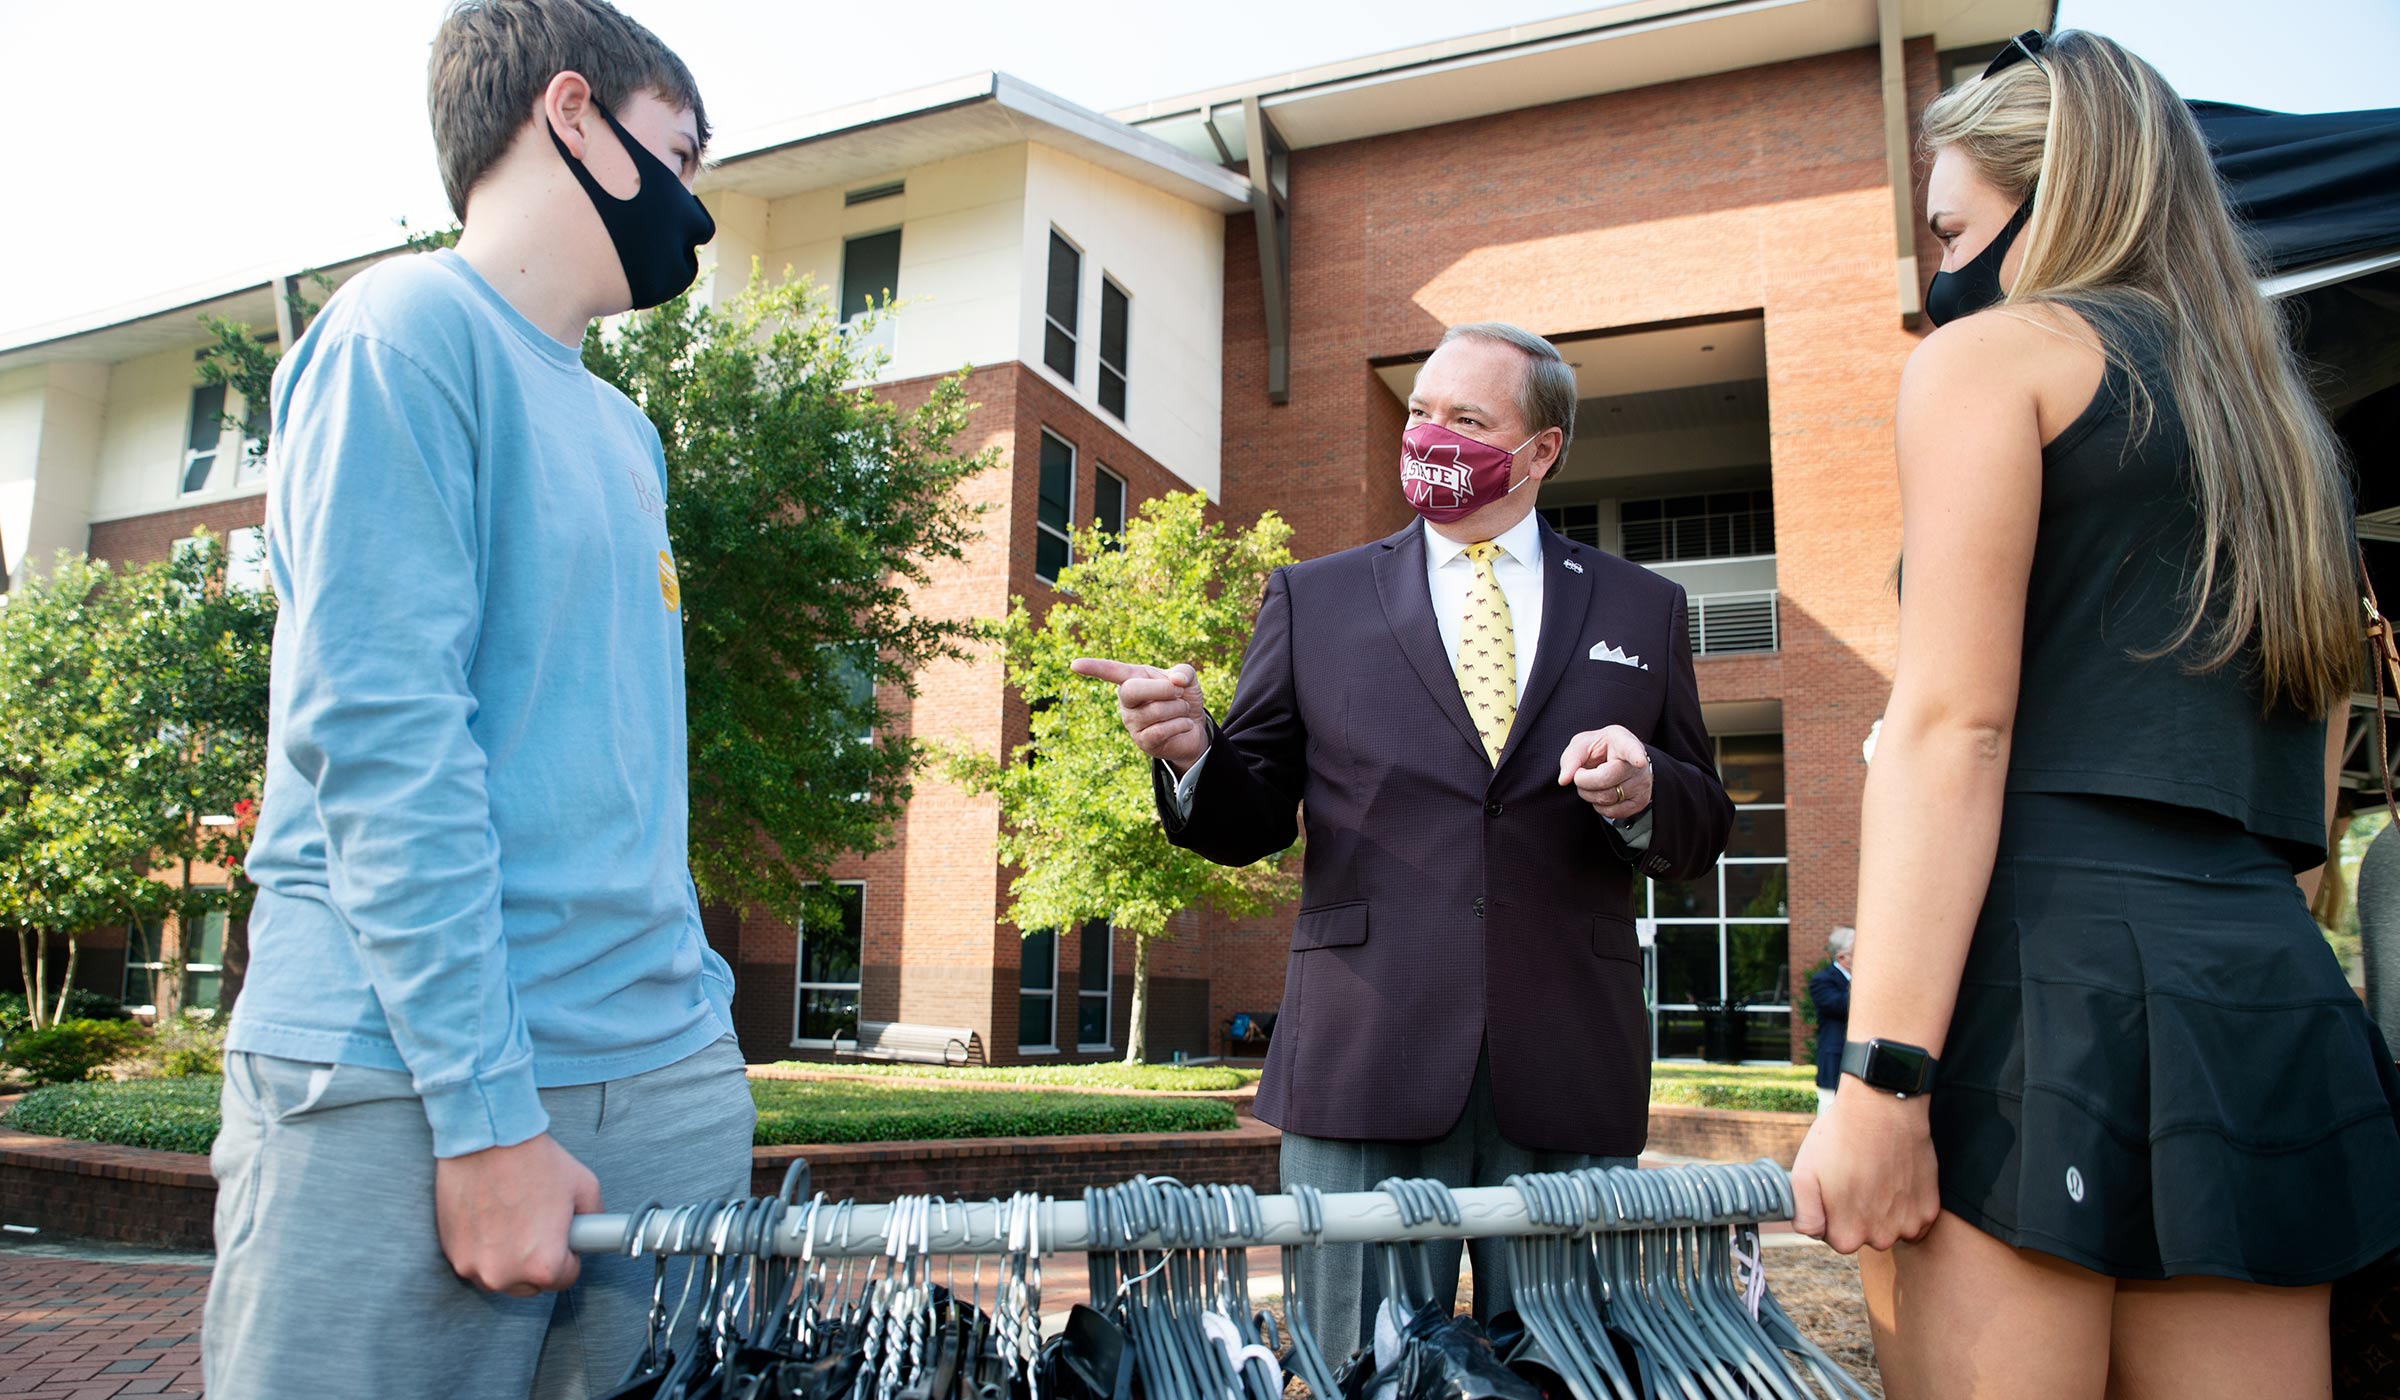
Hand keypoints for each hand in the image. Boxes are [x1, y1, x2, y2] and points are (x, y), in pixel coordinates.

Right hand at [434, 1133, 600, 1295]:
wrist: (487, 1139)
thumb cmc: (536, 1161)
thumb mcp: (584, 1187)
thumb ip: (594, 1221)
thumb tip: (593, 1234)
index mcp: (543, 1265)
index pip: (564, 1279)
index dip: (568, 1256)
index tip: (563, 1238)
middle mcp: (505, 1275)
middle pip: (531, 1285)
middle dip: (538, 1262)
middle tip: (537, 1226)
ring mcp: (473, 1266)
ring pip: (501, 1277)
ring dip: (509, 1260)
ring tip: (513, 1220)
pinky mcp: (452, 1252)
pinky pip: (475, 1262)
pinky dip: (484, 1249)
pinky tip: (490, 1219)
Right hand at [1069, 658, 1208, 773]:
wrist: (1195, 728)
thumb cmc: (1183, 698)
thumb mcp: (1186, 679)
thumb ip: (1183, 672)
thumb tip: (1176, 680)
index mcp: (1133, 679)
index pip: (1111, 671)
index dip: (1094, 668)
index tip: (1074, 665)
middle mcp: (1127, 701)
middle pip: (1132, 689)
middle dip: (1162, 688)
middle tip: (1178, 691)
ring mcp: (1132, 723)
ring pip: (1156, 710)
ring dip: (1179, 708)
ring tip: (1182, 710)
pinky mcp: (1143, 741)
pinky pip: (1162, 730)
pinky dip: (1181, 724)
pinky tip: (1184, 724)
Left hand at [1556, 725, 1651, 819]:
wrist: (1617, 761)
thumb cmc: (1599, 750)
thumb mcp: (1582, 745)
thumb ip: (1571, 758)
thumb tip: (1564, 780)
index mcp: (1624, 742)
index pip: (1632, 749)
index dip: (1636, 755)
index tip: (1639, 761)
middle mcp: (1639, 764)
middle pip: (1605, 779)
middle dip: (1583, 780)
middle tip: (1580, 774)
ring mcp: (1642, 785)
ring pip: (1606, 798)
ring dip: (1588, 793)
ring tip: (1590, 782)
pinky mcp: (1639, 803)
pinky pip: (1611, 812)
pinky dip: (1598, 805)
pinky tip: (1600, 792)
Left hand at [1790, 1087, 1940, 1253]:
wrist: (1882, 1110)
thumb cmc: (1840, 1139)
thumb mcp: (1803, 1175)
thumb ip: (1803, 1215)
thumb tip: (1811, 1232)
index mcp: (1847, 1236)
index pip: (1835, 1237)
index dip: (1831, 1211)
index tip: (1835, 1188)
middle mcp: (1880, 1239)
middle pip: (1863, 1234)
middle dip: (1857, 1213)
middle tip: (1856, 1177)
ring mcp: (1908, 1225)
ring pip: (1889, 1226)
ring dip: (1882, 1209)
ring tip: (1875, 1174)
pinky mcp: (1929, 1210)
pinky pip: (1913, 1216)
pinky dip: (1905, 1202)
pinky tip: (1895, 1176)